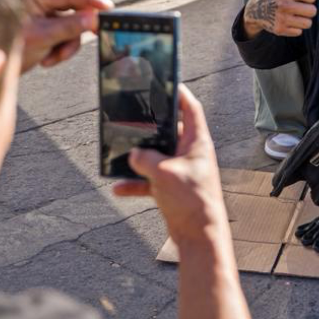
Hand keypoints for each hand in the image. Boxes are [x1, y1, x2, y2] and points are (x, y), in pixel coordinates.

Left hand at [20, 0, 112, 72]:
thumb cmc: (5, 49)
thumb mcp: (42, 37)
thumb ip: (69, 26)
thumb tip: (94, 18)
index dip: (90, 0)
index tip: (108, 8)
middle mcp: (37, 7)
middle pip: (71, 12)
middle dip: (76, 30)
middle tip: (97, 33)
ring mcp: (39, 22)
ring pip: (68, 29)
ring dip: (66, 46)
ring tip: (53, 58)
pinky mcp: (40, 36)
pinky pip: (60, 40)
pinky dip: (58, 52)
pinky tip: (46, 61)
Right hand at [113, 86, 230, 245]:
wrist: (199, 236)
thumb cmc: (193, 201)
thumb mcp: (165, 174)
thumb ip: (146, 159)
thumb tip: (134, 154)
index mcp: (197, 142)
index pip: (190, 108)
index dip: (179, 92)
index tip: (166, 81)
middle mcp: (190, 153)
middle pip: (168, 131)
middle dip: (150, 127)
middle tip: (135, 117)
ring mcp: (181, 170)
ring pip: (155, 156)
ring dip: (138, 158)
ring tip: (121, 153)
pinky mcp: (172, 188)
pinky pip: (149, 180)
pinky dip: (135, 183)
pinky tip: (118, 187)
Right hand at [242, 0, 316, 38]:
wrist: (255, 9)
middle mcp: (285, 5)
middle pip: (312, 11)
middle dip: (309, 10)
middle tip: (303, 8)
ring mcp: (282, 18)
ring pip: (307, 23)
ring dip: (304, 20)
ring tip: (298, 15)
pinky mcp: (280, 29)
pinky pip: (299, 32)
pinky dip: (296, 28)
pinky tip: (290, 22)